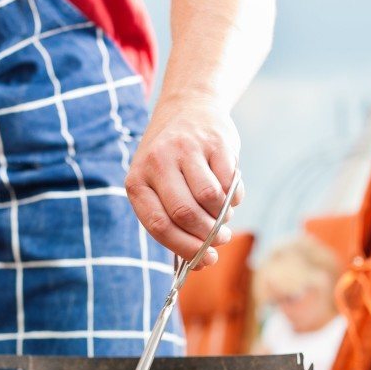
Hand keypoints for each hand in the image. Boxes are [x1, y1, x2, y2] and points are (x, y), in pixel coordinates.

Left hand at [125, 96, 244, 266]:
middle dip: (207, 236)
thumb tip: (201, 262)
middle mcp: (157, 161)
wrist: (188, 107)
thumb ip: (173, 221)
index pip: (159, 225)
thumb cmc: (172, 161)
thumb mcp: (158, 186)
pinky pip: (229, 182)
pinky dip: (234, 198)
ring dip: (222, 218)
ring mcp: (186, 148)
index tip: (206, 261)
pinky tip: (228, 196)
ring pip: (209, 199)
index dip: (185, 248)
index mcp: (136, 181)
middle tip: (220, 240)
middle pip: (185, 213)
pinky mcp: (214, 141)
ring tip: (222, 218)